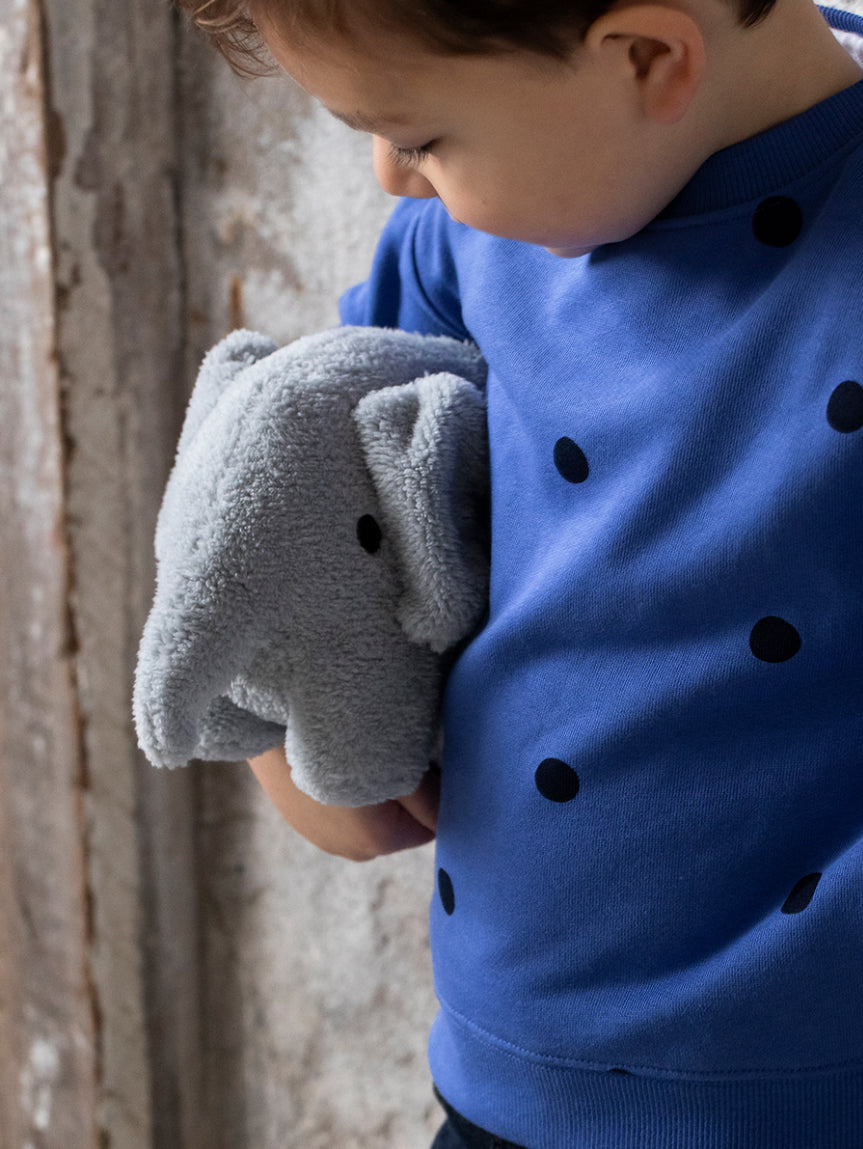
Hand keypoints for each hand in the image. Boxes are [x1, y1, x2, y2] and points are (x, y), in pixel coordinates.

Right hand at [247, 745, 439, 861]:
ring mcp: (319, 836)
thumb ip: (434, 797)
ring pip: (370, 811)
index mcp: (378, 843)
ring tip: (362, 748)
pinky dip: (345, 783)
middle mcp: (350, 851)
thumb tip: (458, 816)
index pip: (432, 823)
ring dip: (373, 786)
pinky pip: (341, 804)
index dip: (436, 789)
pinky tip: (338, 753)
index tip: (428, 756)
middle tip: (397, 747)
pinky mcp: (297, 816)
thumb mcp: (402, 762)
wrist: (270, 718)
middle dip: (404, 791)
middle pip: (400, 821)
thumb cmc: (344, 738)